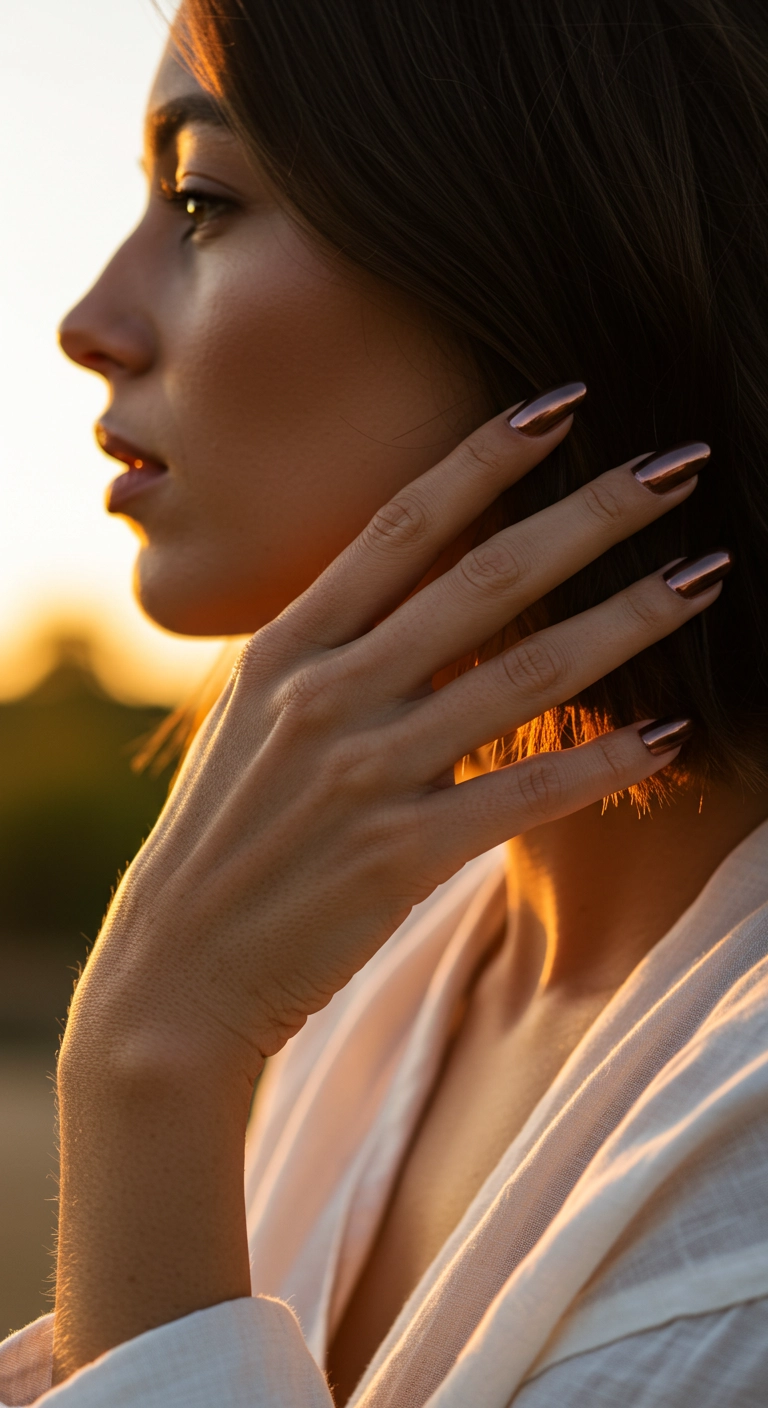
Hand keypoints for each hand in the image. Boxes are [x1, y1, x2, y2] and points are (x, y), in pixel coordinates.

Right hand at [54, 389, 720, 1373]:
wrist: (178, 974)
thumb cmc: (228, 839)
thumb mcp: (257, 720)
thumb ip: (337, 651)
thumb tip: (437, 598)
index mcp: (285, 646)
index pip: (400, 523)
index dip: (485, 456)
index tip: (561, 403)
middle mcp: (326, 692)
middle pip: (482, 578)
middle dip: (590, 513)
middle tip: (677, 464)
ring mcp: (362, 770)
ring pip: (522, 675)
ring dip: (626, 621)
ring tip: (705, 574)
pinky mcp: (400, 853)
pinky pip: (525, 794)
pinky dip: (603, 764)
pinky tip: (671, 734)